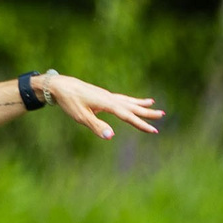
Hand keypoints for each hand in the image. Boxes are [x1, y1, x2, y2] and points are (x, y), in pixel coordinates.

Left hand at [46, 73, 163, 139]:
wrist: (60, 86)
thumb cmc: (69, 102)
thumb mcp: (81, 117)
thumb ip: (97, 126)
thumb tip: (112, 136)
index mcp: (107, 103)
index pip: (128, 116)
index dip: (141, 124)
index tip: (154, 130)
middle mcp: (110, 98)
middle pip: (132, 106)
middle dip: (147, 113)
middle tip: (163, 115)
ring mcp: (107, 95)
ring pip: (128, 101)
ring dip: (140, 104)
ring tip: (153, 104)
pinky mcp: (102, 95)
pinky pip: (121, 99)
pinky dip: (130, 100)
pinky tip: (133, 101)